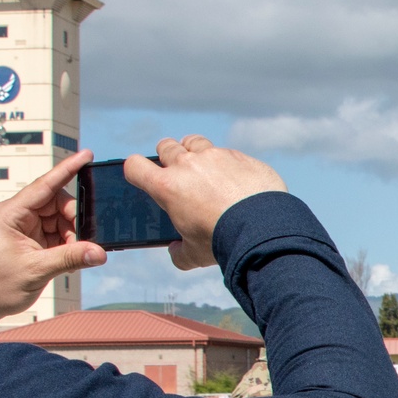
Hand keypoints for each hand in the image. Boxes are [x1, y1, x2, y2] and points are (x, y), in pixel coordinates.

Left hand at [0, 151, 104, 323]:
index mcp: (11, 214)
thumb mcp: (35, 270)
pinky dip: (67, 245)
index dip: (67, 169)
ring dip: (72, 236)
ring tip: (74, 256)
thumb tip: (99, 252)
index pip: (44, 185)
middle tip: (85, 241)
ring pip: (60, 220)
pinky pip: (56, 235)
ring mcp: (24, 228)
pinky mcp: (30, 242)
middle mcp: (18, 216)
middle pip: (57, 204)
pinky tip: (69, 260)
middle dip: (75, 220)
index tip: (86, 155)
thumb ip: (69, 258)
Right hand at [123, 137, 285, 272]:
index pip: (135, 166)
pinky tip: (235, 180)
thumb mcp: (193, 255)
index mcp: (167, 187)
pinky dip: (226, 163)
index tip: (144, 177)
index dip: (136, 171)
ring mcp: (214, 156)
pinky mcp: (239, 156)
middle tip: (177, 173)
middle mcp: (188, 164)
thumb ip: (179, 252)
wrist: (262, 228)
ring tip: (203, 168)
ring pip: (194, 142)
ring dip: (194, 152)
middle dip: (167, 158)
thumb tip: (175, 251)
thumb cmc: (222, 241)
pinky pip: (226, 153)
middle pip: (166, 147)